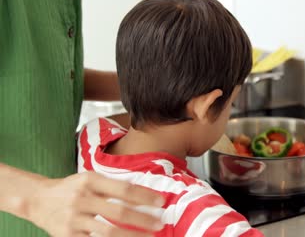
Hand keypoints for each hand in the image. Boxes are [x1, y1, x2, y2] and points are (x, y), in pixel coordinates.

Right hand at [27, 172, 164, 236]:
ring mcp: (74, 219)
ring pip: (108, 232)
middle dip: (143, 219)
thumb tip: (146, 194)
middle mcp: (81, 199)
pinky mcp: (68, 236)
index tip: (161, 202)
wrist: (38, 199)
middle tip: (160, 223)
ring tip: (150, 236)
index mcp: (90, 180)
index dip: (145, 196)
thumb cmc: (72, 188)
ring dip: (132, 236)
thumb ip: (113, 185)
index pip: (124, 189)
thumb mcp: (90, 179)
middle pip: (118, 212)